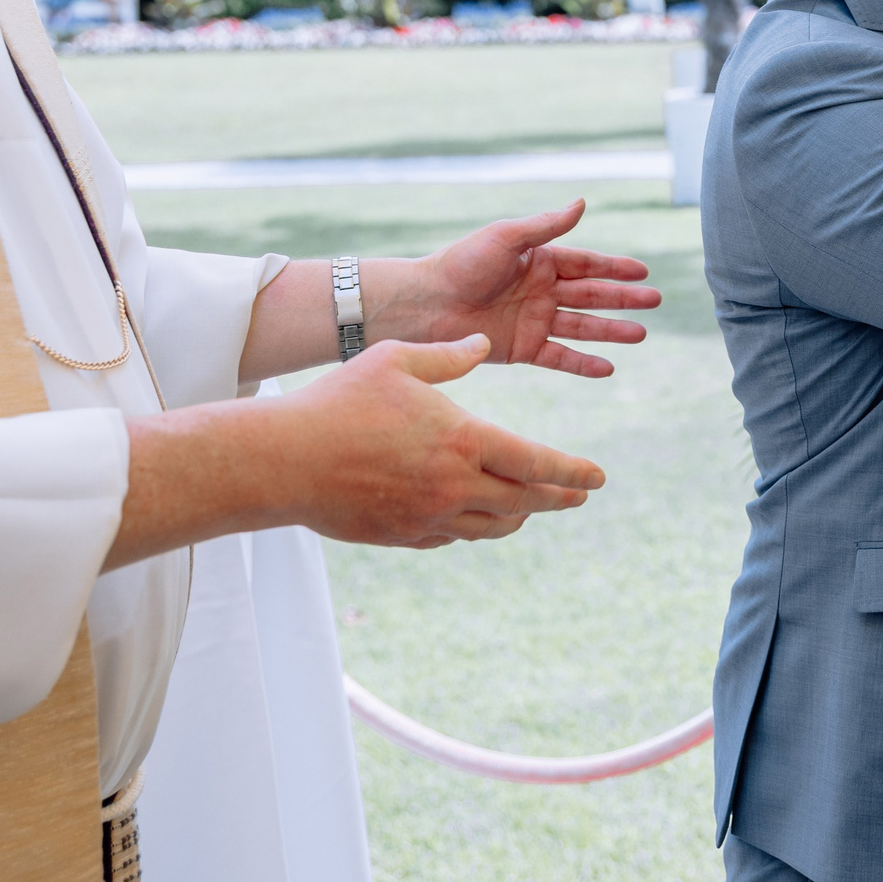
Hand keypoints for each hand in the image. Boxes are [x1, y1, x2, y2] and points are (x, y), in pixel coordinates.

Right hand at [107, 334, 605, 569]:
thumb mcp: (397, 361)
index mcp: (461, 440)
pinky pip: (452, 537)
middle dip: (557, 498)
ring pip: (492, 527)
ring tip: (530, 504)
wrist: (284, 460)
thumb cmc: (340, 401)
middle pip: (524, 502)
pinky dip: (471, 526)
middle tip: (578, 494)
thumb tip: (483, 344)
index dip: (572, 472)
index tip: (598, 478)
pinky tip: (473, 514)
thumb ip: (448, 356)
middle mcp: (453, 486)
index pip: (536, 463)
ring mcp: (428, 518)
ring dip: (518, 516)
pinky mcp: (402, 537)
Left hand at [390, 200, 655, 376]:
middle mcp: (541, 291)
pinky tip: (609, 367)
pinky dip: (583, 363)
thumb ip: (545, 226)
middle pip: (591, 296)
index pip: (587, 264)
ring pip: (582, 327)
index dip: (615, 268)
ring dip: (611, 331)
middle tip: (655, 301)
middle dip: (623, 299)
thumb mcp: (506, 238)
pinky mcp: (522, 349)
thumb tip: (582, 202)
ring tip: (641, 335)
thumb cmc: (460, 263)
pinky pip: (560, 356)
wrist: (426, 304)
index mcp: (539, 260)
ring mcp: (534, 321)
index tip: (644, 271)